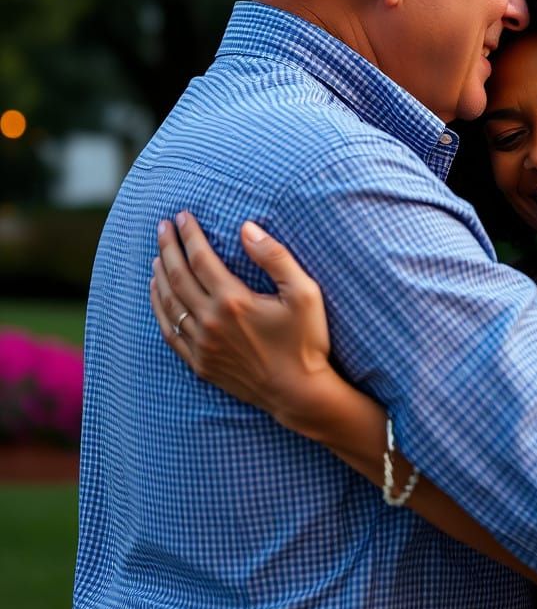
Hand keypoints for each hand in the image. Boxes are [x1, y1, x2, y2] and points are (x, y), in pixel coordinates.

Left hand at [150, 213, 334, 427]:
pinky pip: (169, 331)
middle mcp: (210, 322)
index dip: (189, 235)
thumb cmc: (306, 341)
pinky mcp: (200, 363)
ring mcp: (202, 345)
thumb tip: (247, 228)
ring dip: (160, 275)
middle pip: (178, 277)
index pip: (201, 259)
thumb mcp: (304, 293)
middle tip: (162, 226)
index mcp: (233, 301)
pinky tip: (158, 294)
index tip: (182, 216)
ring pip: (169, 303)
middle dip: (168, 248)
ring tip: (158, 254)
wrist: (298, 392)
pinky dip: (159, 308)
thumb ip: (275, 257)